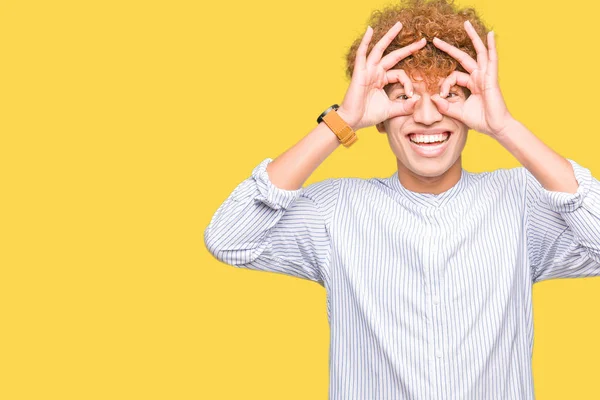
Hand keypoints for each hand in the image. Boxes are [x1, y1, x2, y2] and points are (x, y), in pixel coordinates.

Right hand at [337, 22, 426, 130]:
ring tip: (399, 25)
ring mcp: (367, 71)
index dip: (408, 83)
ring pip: (380, 50)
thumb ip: (404, 106)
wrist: (353, 120)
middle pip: (394, 56)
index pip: (400, 74)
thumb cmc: (368, 115)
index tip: (411, 95)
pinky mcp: (359, 73)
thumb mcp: (391, 110)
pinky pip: (362, 54)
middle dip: (408, 48)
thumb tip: (418, 100)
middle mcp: (376, 72)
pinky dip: (365, 42)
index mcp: (382, 80)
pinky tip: (369, 30)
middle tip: (422, 40)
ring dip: (389, 37)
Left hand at [429, 20, 513, 137]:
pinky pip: (492, 58)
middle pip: (463, 57)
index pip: (453, 76)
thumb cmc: (480, 120)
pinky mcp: (492, 77)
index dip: (445, 84)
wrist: (495, 127)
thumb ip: (445, 105)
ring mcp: (486, 75)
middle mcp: (479, 77)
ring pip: (478, 52)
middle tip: (435, 39)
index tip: (441, 96)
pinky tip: (490, 34)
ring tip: (465, 24)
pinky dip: (491, 46)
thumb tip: (433, 98)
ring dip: (472, 37)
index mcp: (471, 84)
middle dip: (449, 48)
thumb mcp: (458, 112)